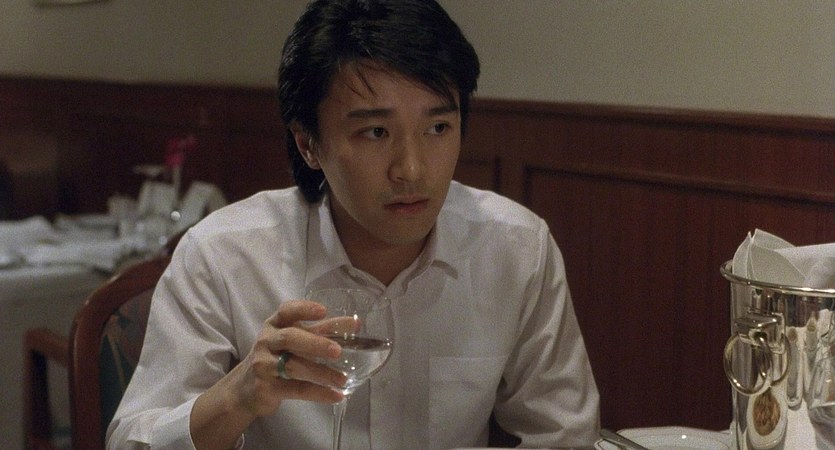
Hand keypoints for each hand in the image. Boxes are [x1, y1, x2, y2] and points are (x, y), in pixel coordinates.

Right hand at [190, 301, 345, 449]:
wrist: (246, 387)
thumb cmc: (275, 356)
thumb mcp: (292, 339)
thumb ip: (320, 331)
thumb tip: (354, 324)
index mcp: (274, 324)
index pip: (286, 311)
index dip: (304, 309)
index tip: (323, 311)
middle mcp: (266, 341)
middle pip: (289, 338)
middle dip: (315, 344)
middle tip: (338, 351)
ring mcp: (264, 365)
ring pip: (294, 367)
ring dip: (321, 373)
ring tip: (342, 379)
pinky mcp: (267, 388)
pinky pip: (296, 389)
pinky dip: (318, 393)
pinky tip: (336, 395)